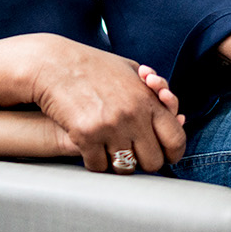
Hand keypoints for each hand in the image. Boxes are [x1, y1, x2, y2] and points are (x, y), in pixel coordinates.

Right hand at [0, 34, 185, 173]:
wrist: (54, 63)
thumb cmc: (92, 66)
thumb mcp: (129, 71)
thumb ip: (153, 94)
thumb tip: (176, 116)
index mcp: (149, 100)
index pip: (176, 141)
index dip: (171, 155)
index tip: (161, 156)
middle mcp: (133, 115)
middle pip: (152, 162)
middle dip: (142, 161)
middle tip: (130, 153)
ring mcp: (110, 126)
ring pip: (125, 168)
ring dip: (117, 163)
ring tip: (108, 150)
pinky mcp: (86, 136)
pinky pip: (98, 166)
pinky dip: (94, 162)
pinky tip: (89, 149)